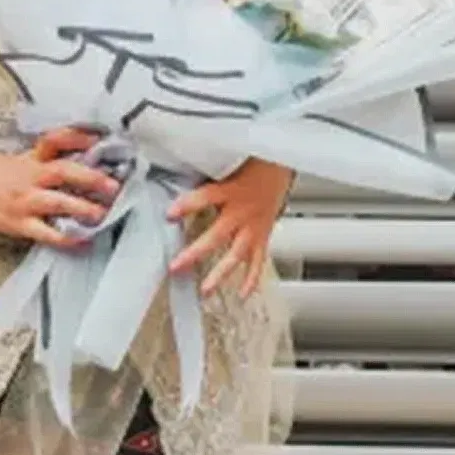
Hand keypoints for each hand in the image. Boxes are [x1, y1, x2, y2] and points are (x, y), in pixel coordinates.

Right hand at [0, 127, 121, 247]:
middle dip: (91, 178)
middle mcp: (32, 176)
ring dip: (83, 209)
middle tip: (114, 186)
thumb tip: (89, 160)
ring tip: (102, 215)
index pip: (56, 140)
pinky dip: (67, 237)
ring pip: (58, 202)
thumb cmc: (0, 175)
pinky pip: (47, 232)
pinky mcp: (20, 223)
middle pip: (63, 171)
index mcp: (34, 158)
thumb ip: (52, 159)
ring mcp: (26, 200)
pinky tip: (83, 240)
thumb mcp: (24, 158)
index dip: (78, 137)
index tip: (99, 140)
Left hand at [168, 159, 292, 298]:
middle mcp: (243, 211)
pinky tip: (241, 293)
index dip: (187, 205)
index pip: (205, 198)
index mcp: (232, 190)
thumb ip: (203, 171)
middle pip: (217, 235)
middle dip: (195, 252)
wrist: (284, 161)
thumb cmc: (253, 160)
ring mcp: (254, 227)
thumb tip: (175, 170)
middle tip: (176, 266)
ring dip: (220, 274)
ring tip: (205, 290)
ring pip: (236, 255)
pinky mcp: (263, 235)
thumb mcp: (227, 160)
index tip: (169, 214)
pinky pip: (258, 261)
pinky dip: (251, 279)